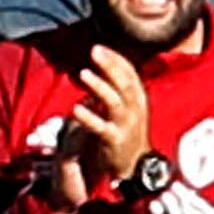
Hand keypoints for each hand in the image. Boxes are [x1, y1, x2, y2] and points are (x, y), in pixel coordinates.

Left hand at [62, 47, 149, 189]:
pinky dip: (89, 118)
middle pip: (125, 84)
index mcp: (138, 99)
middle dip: (111, 66)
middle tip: (95, 51)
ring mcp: (125, 125)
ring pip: (115, 102)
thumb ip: (116, 85)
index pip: (130, 74)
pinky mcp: (114, 141)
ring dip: (100, 87)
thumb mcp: (127, 106)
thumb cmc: (126, 131)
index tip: (99, 48)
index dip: (116, 59)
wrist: (135, 166)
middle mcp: (135, 110)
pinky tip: (76, 109)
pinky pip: (101, 128)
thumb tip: (102, 60)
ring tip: (83, 74)